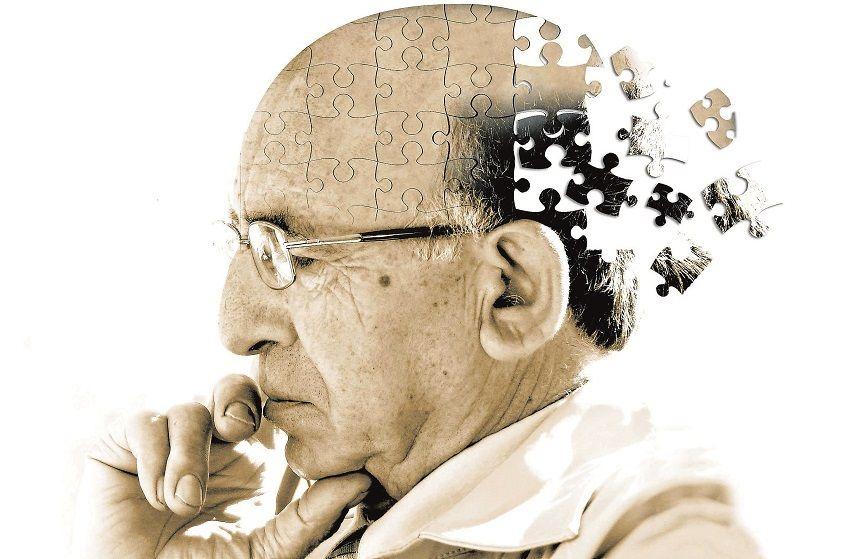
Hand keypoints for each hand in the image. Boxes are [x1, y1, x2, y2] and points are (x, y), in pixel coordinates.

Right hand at [72, 374, 369, 558]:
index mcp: (251, 457)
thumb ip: (312, 517)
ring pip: (188, 409)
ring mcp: (170, 441)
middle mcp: (212, 442)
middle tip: (237, 429)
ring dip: (188, 456)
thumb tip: (362, 481)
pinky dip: (153, 460)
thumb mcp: (269, 549)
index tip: (279, 429)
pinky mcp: (125, 444)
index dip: (280, 404)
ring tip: (183, 504)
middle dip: (236, 399)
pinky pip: (144, 423)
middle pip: (233, 385)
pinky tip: (155, 498)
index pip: (272, 406)